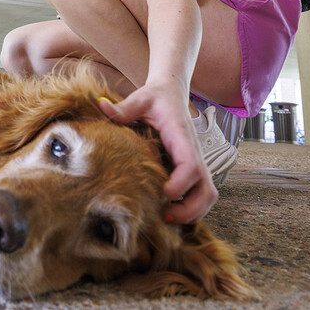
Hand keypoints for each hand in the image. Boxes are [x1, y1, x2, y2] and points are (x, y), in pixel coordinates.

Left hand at [98, 84, 216, 223]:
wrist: (172, 92)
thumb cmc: (156, 97)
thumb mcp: (140, 99)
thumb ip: (123, 107)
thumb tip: (101, 105)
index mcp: (181, 137)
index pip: (191, 165)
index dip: (182, 183)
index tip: (165, 193)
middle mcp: (193, 152)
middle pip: (207, 189)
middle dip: (191, 209)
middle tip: (166, 216)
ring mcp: (196, 162)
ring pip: (208, 195)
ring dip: (193, 212)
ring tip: (167, 217)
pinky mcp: (194, 168)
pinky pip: (202, 193)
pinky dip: (192, 207)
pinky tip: (171, 211)